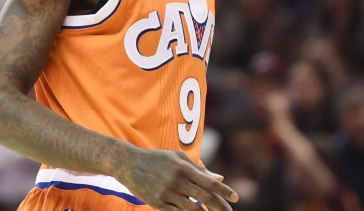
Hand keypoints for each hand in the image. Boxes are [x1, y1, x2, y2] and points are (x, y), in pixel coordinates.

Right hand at [117, 148, 237, 210]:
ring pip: (191, 209)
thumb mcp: (177, 158)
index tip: (236, 198)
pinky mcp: (156, 202)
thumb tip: (219, 178)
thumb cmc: (156, 159)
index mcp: (183, 167)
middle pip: (204, 197)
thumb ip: (198, 168)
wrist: (128, 163)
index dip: (224, 191)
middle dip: (219, 206)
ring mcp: (165, 192)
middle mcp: (176, 179)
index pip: (208, 181)